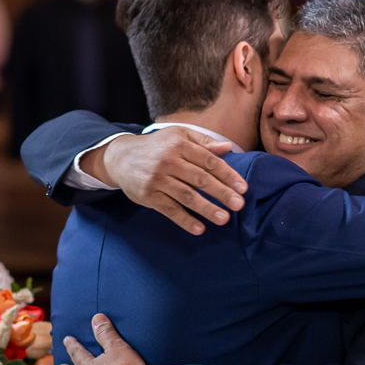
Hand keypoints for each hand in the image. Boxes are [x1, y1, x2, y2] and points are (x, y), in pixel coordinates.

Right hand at [86, 128, 246, 235]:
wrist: (121, 157)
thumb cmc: (157, 146)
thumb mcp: (179, 136)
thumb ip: (204, 142)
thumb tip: (228, 148)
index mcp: (180, 145)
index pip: (209, 161)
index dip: (227, 175)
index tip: (242, 188)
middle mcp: (168, 161)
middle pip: (200, 179)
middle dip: (221, 193)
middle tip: (238, 205)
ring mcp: (157, 180)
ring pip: (186, 196)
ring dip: (206, 209)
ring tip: (224, 219)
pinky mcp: (148, 195)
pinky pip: (169, 210)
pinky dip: (184, 220)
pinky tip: (199, 228)